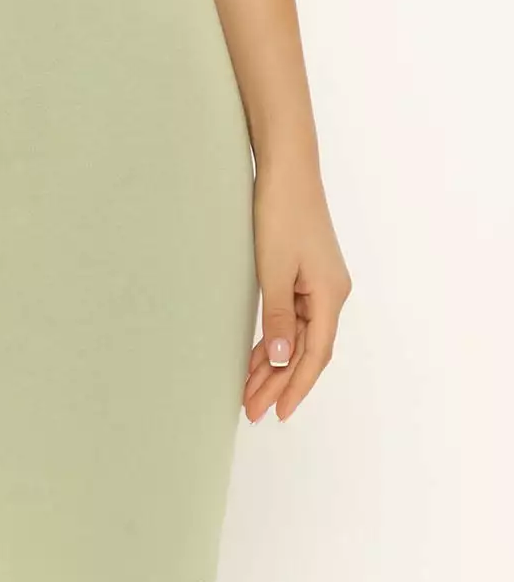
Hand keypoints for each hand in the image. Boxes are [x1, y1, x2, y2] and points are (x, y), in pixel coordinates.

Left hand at [244, 158, 351, 422]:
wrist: (286, 168)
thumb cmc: (282, 212)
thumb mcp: (274, 269)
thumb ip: (279, 316)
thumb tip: (283, 359)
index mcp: (331, 295)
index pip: (316, 355)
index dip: (297, 386)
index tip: (279, 413)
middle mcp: (331, 293)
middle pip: (307, 351)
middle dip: (280, 383)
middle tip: (253, 411)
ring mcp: (319, 284)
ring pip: (298, 337)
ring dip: (275, 364)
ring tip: (249, 392)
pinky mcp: (305, 273)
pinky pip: (292, 317)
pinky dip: (275, 338)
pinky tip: (258, 356)